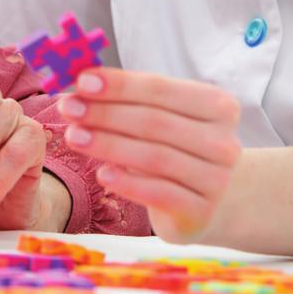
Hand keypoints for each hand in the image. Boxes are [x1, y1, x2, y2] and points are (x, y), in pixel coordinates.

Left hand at [56, 67, 240, 242]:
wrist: (205, 201)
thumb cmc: (173, 146)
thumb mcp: (158, 115)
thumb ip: (128, 98)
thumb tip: (82, 82)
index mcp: (217, 105)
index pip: (161, 88)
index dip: (119, 84)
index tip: (81, 81)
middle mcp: (224, 142)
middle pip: (155, 121)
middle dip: (105, 113)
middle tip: (68, 108)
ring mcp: (217, 180)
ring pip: (155, 157)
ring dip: (108, 145)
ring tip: (73, 137)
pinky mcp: (202, 212)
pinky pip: (159, 193)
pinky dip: (127, 183)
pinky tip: (101, 174)